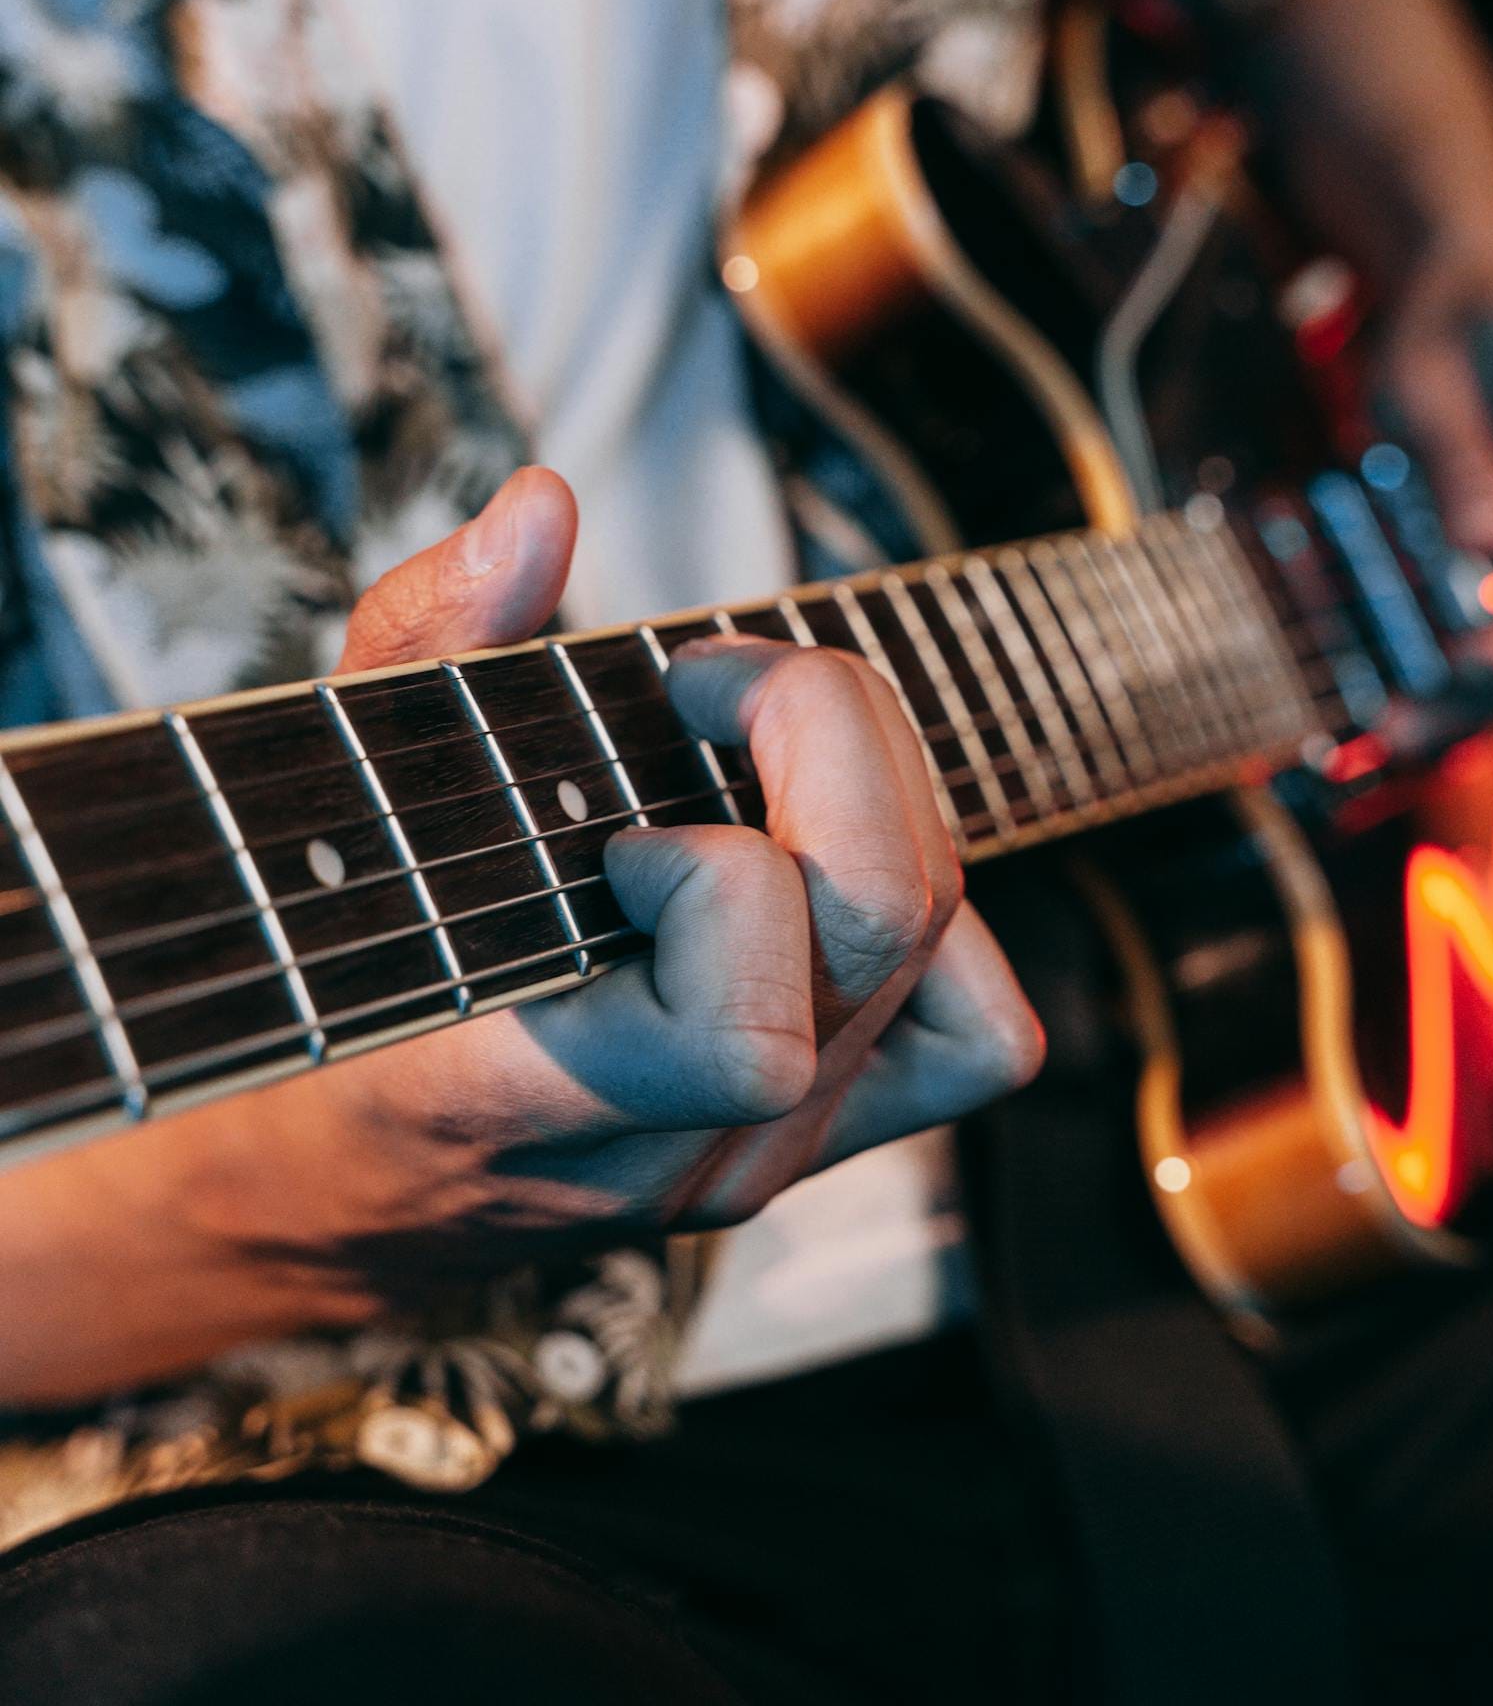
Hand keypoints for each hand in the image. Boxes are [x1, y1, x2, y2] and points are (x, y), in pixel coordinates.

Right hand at [0, 472, 1041, 1406]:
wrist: (306, 1194)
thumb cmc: (308, 976)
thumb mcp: (326, 792)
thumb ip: (428, 642)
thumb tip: (543, 511)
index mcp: (526, 1100)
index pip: (739, 1028)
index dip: (721, 859)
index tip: (634, 758)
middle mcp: (673, 1156)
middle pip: (884, 935)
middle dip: (832, 743)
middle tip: (718, 687)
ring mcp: (756, 1165)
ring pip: (956, 985)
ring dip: (894, 821)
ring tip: (775, 767)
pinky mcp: (814, 1146)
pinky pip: (973, 1036)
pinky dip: (941, 933)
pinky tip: (822, 865)